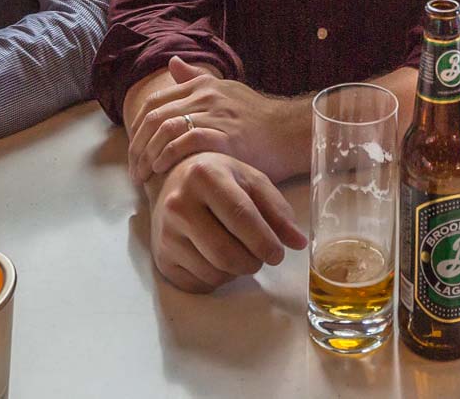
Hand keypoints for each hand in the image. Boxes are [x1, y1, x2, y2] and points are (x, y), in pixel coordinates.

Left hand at [128, 56, 308, 184]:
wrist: (290, 131)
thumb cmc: (259, 117)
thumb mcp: (226, 90)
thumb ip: (195, 78)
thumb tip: (173, 62)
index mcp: (201, 86)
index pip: (155, 102)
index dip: (138, 128)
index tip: (134, 150)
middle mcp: (204, 96)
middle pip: (155, 117)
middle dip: (138, 146)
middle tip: (134, 170)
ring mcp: (214, 114)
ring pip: (166, 128)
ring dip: (148, 154)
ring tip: (143, 174)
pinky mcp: (224, 135)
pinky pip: (186, 141)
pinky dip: (168, 155)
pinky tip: (162, 168)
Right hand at [147, 152, 305, 294]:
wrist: (174, 181)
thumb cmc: (221, 180)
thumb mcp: (251, 182)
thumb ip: (277, 211)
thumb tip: (298, 242)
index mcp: (205, 176)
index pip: (240, 217)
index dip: (264, 241)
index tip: (278, 254)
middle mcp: (178, 204)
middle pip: (225, 253)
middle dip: (253, 262)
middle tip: (262, 256)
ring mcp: (166, 233)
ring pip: (214, 272)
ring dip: (237, 271)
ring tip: (239, 252)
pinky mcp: (161, 257)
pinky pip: (200, 283)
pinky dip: (218, 278)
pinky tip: (217, 257)